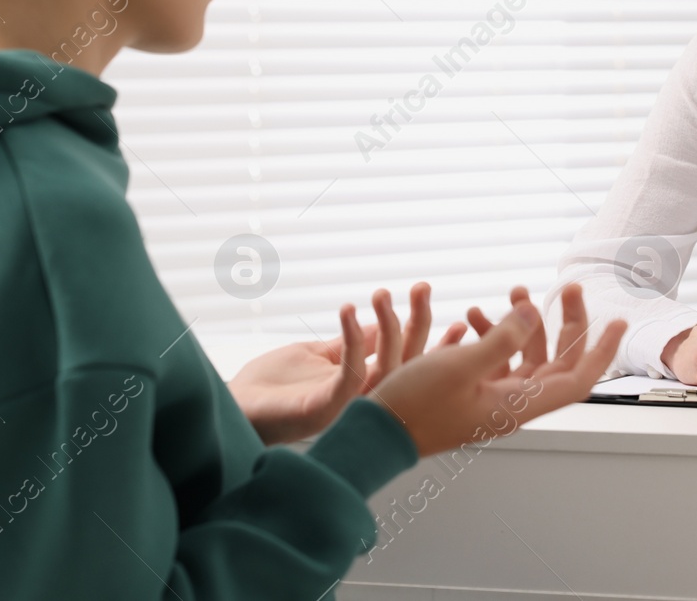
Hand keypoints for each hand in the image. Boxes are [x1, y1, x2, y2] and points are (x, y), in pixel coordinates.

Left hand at [228, 282, 467, 444]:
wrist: (233, 408)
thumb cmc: (269, 386)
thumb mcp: (316, 356)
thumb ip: (347, 344)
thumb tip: (374, 324)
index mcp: (365, 389)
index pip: (410, 363)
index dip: (434, 343)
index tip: (462, 319)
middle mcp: (363, 401)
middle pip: (406, 362)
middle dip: (419, 323)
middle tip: (423, 287)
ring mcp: (346, 407)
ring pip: (386, 366)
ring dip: (388, 325)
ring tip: (383, 292)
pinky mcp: (325, 407)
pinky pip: (350, 371)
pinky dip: (352, 338)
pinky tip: (347, 309)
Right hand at [369, 283, 626, 458]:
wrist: (375, 434)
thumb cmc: (413, 408)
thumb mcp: (459, 366)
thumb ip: (502, 338)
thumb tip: (534, 313)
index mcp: (518, 405)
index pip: (578, 379)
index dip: (602, 350)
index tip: (616, 321)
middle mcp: (512, 404)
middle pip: (557, 362)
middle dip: (567, 323)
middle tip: (567, 288)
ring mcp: (492, 398)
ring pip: (527, 357)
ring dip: (527, 323)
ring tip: (515, 290)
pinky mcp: (471, 392)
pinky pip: (498, 360)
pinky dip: (495, 334)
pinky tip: (475, 315)